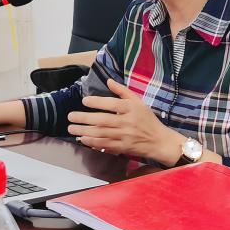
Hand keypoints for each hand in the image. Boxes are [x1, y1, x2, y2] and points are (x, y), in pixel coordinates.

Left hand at [67, 79, 182, 163]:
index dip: (98, 102)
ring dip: (85, 131)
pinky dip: (94, 142)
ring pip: (102, 134)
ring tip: (72, 128)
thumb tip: (108, 81)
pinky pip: (106, 145)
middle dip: (85, 118)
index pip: (113, 104)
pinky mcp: (123, 148)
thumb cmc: (147, 119)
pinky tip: (83, 139)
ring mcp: (125, 136)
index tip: (84, 100)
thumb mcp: (138, 101)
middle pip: (104, 120)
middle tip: (70, 116)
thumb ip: (122, 91)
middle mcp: (128, 122)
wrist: (158, 141)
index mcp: (132, 109)